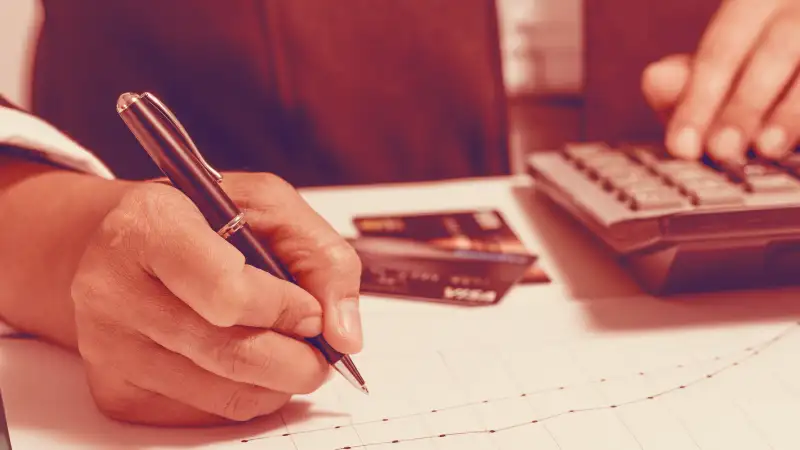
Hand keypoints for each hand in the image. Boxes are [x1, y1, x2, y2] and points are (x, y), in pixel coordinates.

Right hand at [69, 172, 362, 425]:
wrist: (120, 245)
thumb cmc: (201, 220)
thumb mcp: (268, 206)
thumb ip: (321, 256)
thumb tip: (345, 334)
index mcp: (150, 225)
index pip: (227, 291)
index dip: (284, 310)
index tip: (312, 312)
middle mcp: (114, 288)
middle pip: (231, 353)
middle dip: (298, 361)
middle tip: (321, 355)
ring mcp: (109, 347)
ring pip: (225, 394)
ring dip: (279, 384)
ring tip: (290, 355)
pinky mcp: (115, 392)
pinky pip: (205, 415)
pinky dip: (246, 397)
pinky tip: (248, 365)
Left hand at [642, 0, 799, 161]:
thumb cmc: (766, 59)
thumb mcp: (727, 65)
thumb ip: (691, 78)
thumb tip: (655, 79)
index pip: (722, 47)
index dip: (699, 99)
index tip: (680, 145)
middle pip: (775, 48)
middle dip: (744, 105)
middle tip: (721, 151)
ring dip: (792, 111)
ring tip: (766, 148)